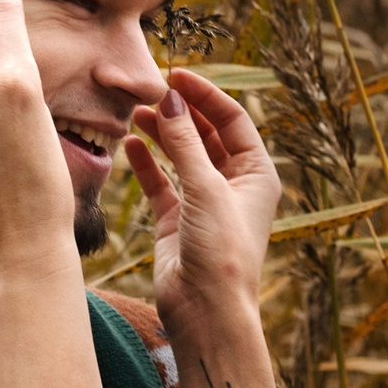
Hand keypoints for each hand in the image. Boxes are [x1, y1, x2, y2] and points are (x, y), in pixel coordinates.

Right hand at [126, 69, 280, 332]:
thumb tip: (170, 100)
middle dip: (180, 112)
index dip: (205, 95)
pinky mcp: (177, 221)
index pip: (232, 120)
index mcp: (257, 174)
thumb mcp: (206, 189)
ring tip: (134, 114)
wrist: (206, 311)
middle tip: (150, 92)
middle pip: (206, 134)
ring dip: (161, 134)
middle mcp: (233, 185)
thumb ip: (185, 143)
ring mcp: (204, 202)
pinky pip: (161, 182)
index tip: (175, 76)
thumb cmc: (222, 252)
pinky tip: (130, 144)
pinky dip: (147, 163)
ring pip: (182, 156)